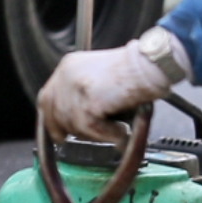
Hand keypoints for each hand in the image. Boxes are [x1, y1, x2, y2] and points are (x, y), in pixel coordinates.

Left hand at [38, 31, 185, 141]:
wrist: (154, 64)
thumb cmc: (139, 71)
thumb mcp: (102, 77)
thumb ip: (86, 93)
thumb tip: (78, 120)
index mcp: (69, 66)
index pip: (47, 98)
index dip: (51, 118)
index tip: (58, 134)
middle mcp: (66, 75)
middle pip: (54, 112)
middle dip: (68, 130)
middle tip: (87, 138)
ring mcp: (75, 88)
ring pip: (73, 124)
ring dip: (95, 133)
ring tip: (116, 129)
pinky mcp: (89, 102)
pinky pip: (91, 129)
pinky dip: (108, 135)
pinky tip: (122, 132)